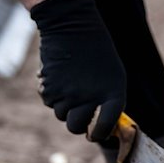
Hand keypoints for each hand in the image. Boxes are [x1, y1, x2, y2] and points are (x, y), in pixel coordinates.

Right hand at [30, 0, 125, 140]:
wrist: (73, 28)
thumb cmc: (98, 55)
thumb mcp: (114, 78)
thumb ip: (110, 103)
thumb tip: (103, 128)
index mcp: (112, 96)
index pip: (105, 127)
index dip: (98, 134)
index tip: (94, 134)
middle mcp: (89, 99)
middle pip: (76, 127)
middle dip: (78, 124)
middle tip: (79, 116)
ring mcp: (67, 95)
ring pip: (61, 115)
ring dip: (65, 106)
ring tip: (71, 84)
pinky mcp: (49, 89)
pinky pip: (49, 103)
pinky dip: (53, 95)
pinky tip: (60, 78)